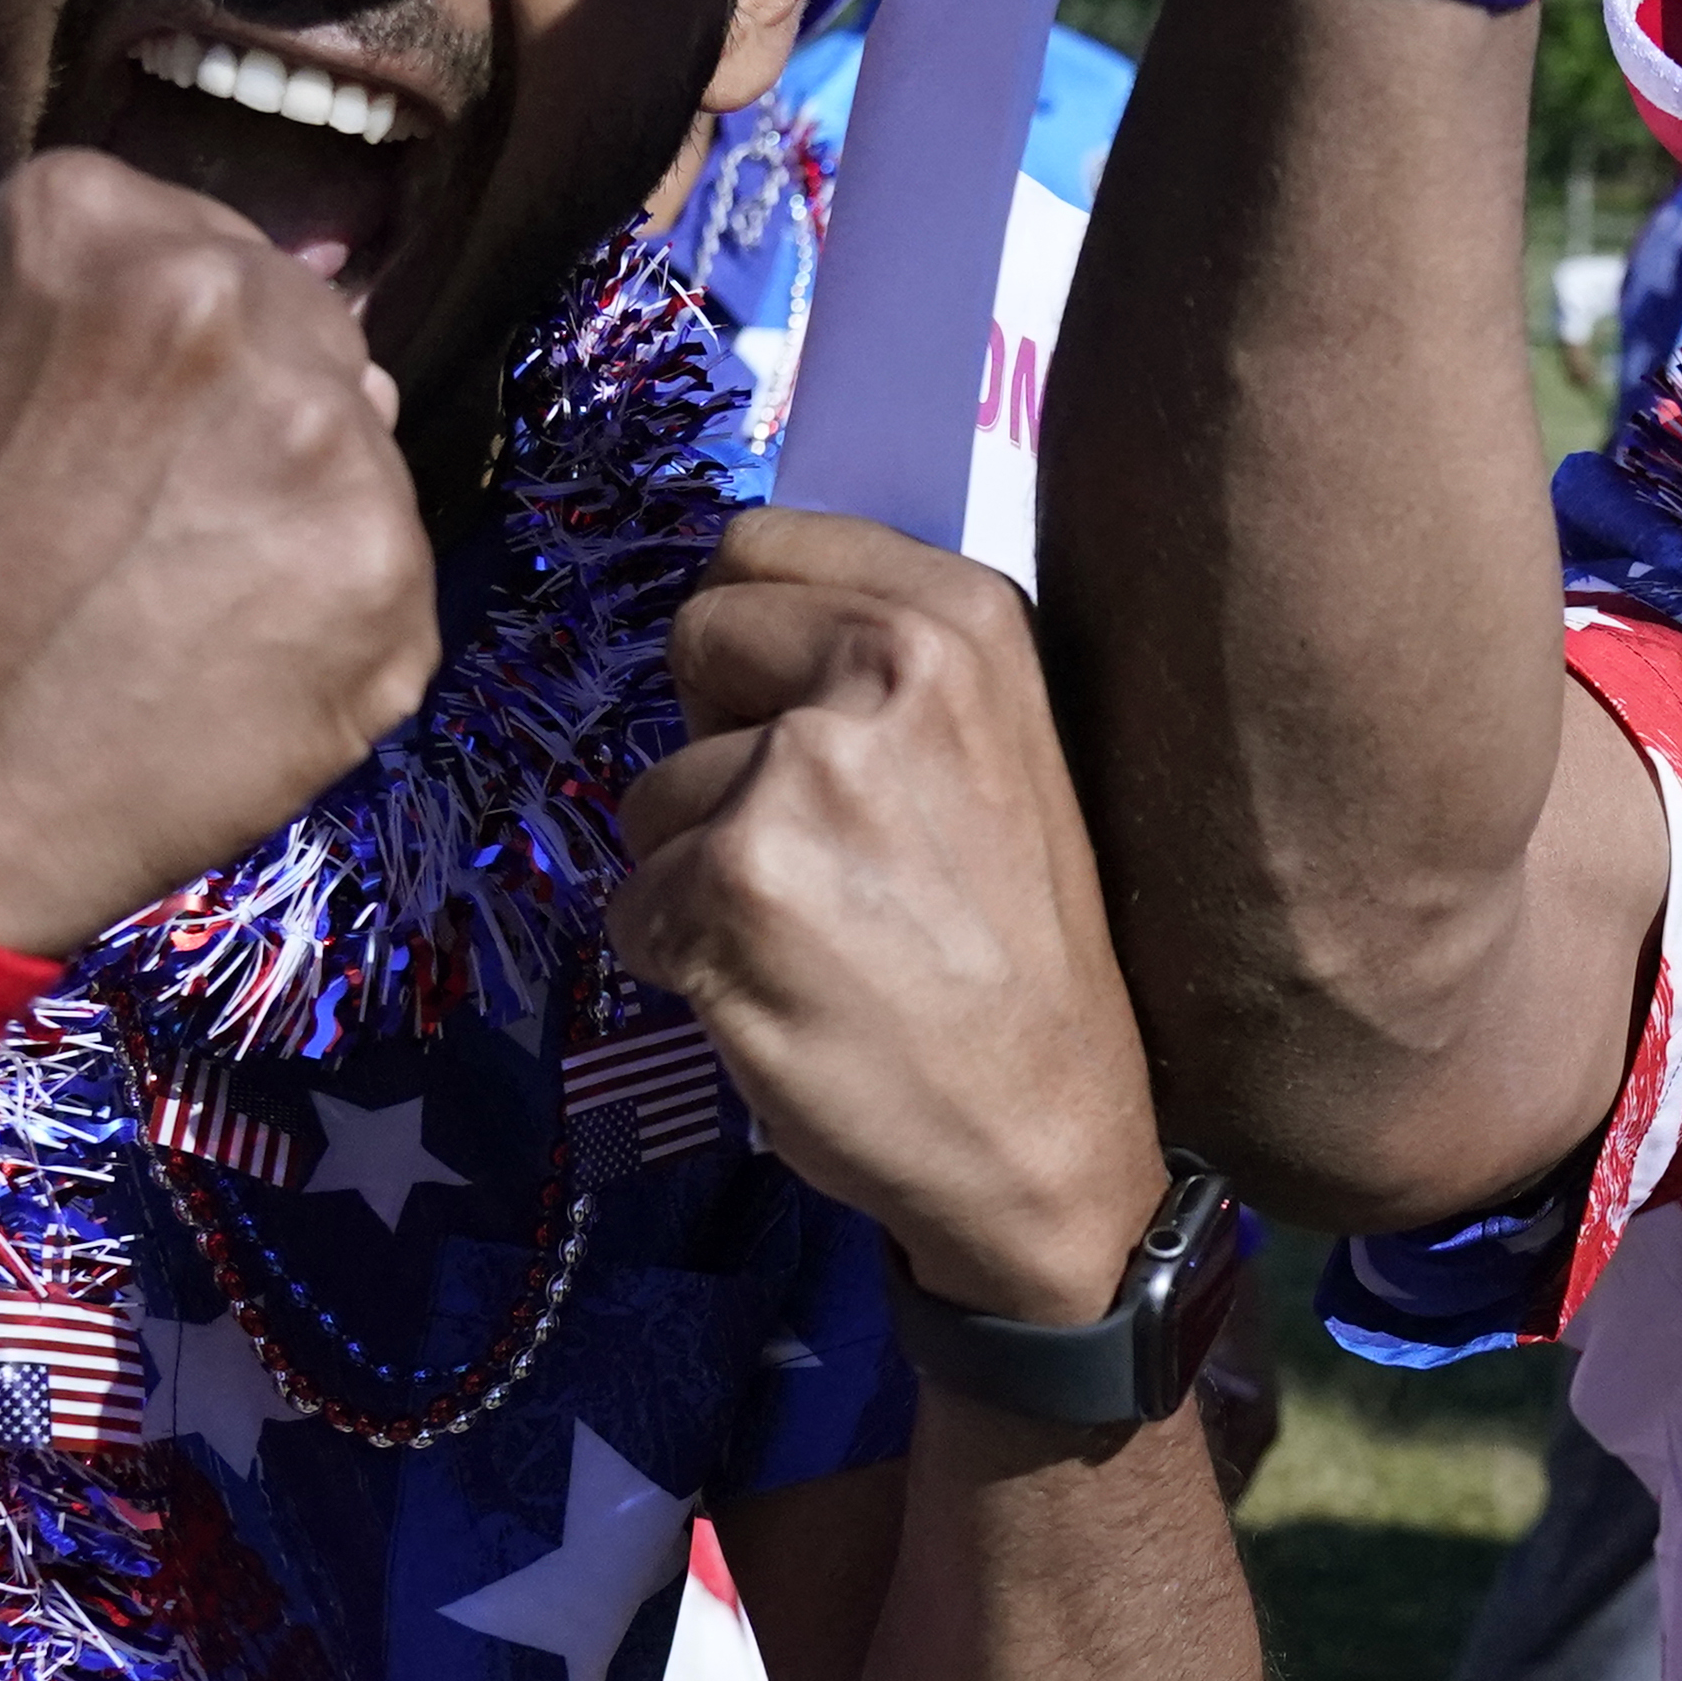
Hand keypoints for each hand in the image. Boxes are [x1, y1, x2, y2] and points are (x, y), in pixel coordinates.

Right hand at [0, 147, 439, 955]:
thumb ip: (119, 301)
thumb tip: (315, 282)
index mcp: (99, 226)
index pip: (217, 245)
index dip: (192, 344)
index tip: (141, 419)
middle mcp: (228, 305)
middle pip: (309, 327)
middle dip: (260, 409)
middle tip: (164, 519)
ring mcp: (327, 437)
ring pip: (360, 443)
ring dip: (306, 505)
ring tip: (193, 596)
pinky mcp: (390, 564)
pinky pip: (391, 561)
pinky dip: (340, 610)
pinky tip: (244, 658)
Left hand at [608, 511, 1169, 1328]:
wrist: (1049, 1134)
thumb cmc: (1016, 951)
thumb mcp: (999, 750)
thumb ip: (885, 663)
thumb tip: (733, 616)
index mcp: (964, 616)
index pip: (758, 546)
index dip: (754, 649)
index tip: (809, 730)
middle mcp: (889, 666)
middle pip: (694, 637)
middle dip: (718, 741)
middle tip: (815, 845)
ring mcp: (804, 773)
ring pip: (652, 786)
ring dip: (697, 867)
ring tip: (814, 937)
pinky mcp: (730, 883)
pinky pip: (633, 900)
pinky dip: (681, 959)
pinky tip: (781, 995)